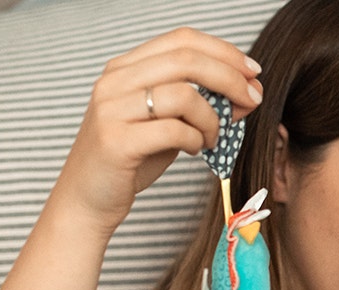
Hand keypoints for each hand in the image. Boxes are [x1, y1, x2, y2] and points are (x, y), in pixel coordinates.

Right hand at [55, 27, 263, 235]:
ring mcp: (112, 110)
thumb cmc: (131, 159)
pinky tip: (195, 149)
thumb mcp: (167, 122)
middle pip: (187, 59)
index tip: (251, 71)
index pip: (182, 40)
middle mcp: (114, 82)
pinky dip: (195, 139)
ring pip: (184, 94)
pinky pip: (174, 130)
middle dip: (230, 78)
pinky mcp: (116, 142)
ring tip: (212, 137)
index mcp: (125, 68)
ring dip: (213, 118)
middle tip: (252, 100)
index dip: (223, 51)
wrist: (86, 200)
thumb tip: (247, 92)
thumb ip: (199, 103)